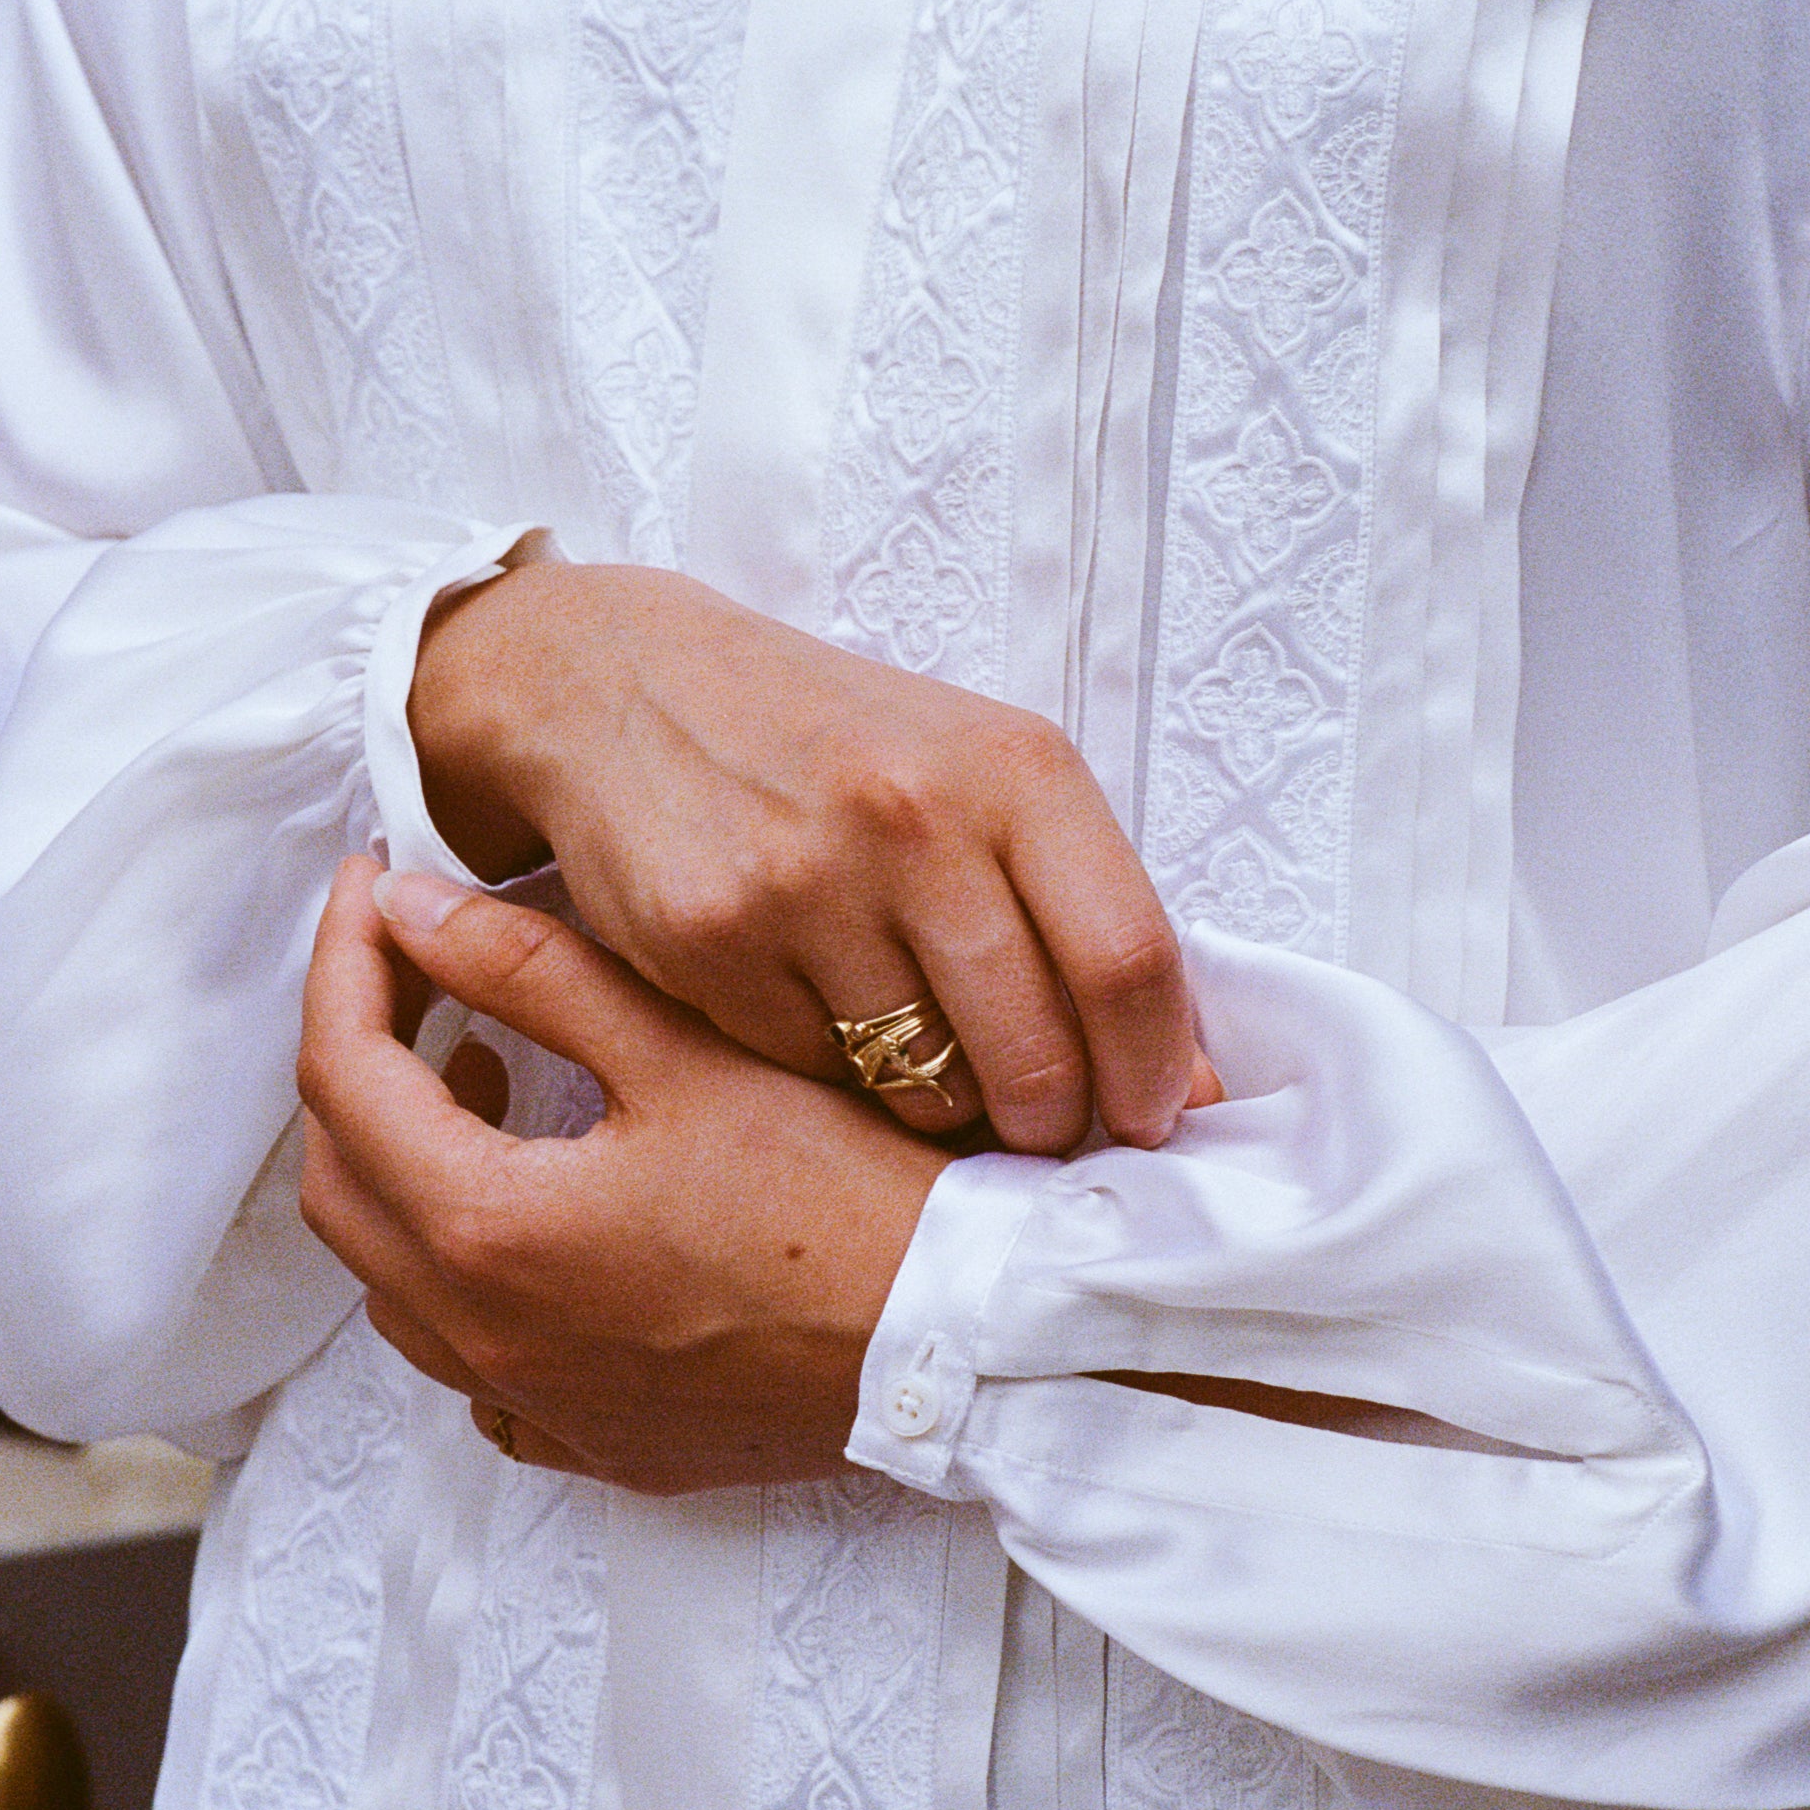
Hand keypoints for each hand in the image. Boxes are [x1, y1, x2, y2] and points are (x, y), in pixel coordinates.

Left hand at [295, 856, 952, 1493]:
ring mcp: (539, 1405)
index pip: (342, 1076)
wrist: (960, 1347)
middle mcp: (486, 1338)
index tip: (370, 895)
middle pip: (343, 1185)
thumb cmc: (846, 1202)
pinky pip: (477, 1372)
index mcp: (489, 1229)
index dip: (344, 966)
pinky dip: (469, 1287)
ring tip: (486, 1084)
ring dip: (409, 1175)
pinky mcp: (600, 1443)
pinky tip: (539, 1231)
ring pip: (397, 1285)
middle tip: (423, 977)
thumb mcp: (687, 1054)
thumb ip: (533, 971)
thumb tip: (409, 909)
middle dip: (360, 1065)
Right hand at [412, 554, 1202, 1153]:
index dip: (1154, 1070)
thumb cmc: (837, 744)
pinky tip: (813, 1006)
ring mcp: (808, 881)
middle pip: (1035, 1051)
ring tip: (915, 1047)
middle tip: (1037, 1127)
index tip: (1153, 1123)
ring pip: (924, 1086)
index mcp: (1015, 766)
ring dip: (938, 1103)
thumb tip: (1185, 1081)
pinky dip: (832, 1076)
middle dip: (1050, 1122)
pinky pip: (815, 1078)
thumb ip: (1084, 906)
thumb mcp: (979, 772)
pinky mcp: (712, 940)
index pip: (1128, 957)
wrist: (624, 682)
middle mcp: (917, 818)